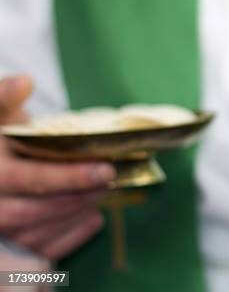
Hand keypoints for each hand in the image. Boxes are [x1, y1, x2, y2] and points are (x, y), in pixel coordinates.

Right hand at [0, 76, 114, 258]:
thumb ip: (3, 96)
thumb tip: (24, 82)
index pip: (29, 179)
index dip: (69, 177)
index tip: (107, 169)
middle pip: (36, 210)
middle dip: (80, 195)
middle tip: (113, 179)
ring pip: (38, 233)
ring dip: (77, 213)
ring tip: (106, 192)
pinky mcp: (10, 245)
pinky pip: (40, 251)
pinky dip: (70, 237)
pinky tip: (94, 219)